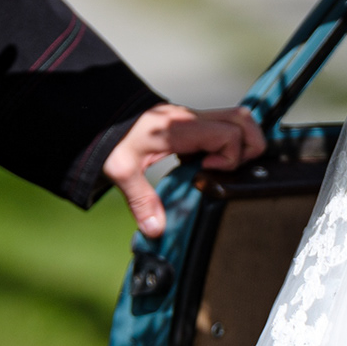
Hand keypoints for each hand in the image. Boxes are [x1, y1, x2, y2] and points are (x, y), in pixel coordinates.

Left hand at [100, 101, 270, 236]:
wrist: (97, 117)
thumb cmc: (109, 139)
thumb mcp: (121, 170)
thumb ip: (141, 200)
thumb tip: (156, 229)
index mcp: (180, 127)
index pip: (229, 134)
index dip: (229, 157)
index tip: (206, 171)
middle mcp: (190, 117)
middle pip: (243, 119)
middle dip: (248, 147)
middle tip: (228, 170)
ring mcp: (191, 116)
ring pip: (237, 119)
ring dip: (240, 143)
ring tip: (220, 168)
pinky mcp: (189, 121)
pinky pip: (222, 126)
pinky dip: (226, 143)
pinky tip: (205, 163)